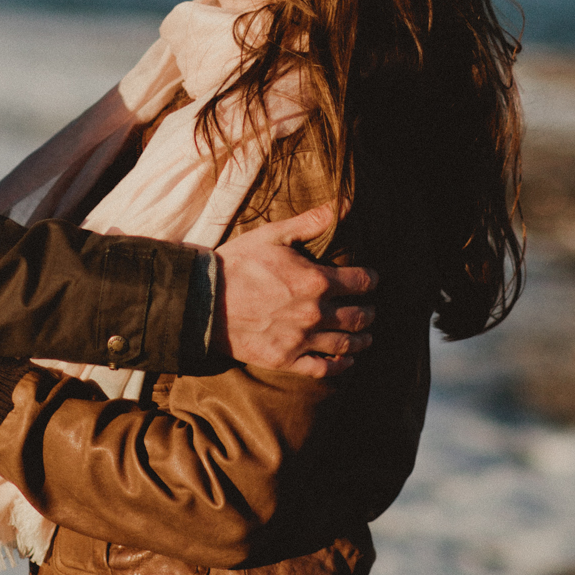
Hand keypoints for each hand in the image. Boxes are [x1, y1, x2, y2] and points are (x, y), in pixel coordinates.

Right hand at [213, 204, 376, 380]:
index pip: (360, 282)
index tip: (371, 280)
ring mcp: (300, 339)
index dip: (370, 280)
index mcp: (315, 280)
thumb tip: (342, 206)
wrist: (202, 300)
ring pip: (345, 344)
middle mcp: (314, 313)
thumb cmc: (237, 263)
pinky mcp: (285, 359)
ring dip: (361, 340)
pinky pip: (322, 369)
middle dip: (369, 312)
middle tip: (371, 311)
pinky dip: (339, 366)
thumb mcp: (273, 235)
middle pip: (358, 316)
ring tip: (366, 338)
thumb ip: (310, 222)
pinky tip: (345, 362)